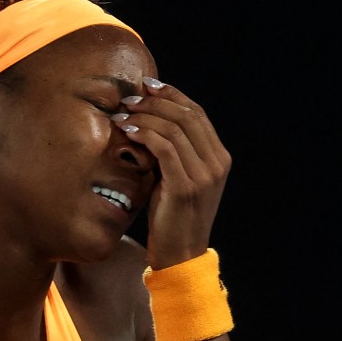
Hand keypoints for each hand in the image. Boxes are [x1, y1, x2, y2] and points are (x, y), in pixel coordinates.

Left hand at [116, 80, 230, 269]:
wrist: (179, 256)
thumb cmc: (171, 218)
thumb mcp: (177, 179)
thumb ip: (173, 154)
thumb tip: (148, 122)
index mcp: (219, 158)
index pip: (197, 114)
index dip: (172, 95)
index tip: (147, 85)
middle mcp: (217, 163)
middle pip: (187, 115)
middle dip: (155, 101)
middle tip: (128, 98)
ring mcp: (204, 175)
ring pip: (174, 128)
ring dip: (145, 116)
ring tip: (122, 114)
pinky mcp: (185, 187)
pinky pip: (164, 148)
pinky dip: (143, 134)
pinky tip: (127, 131)